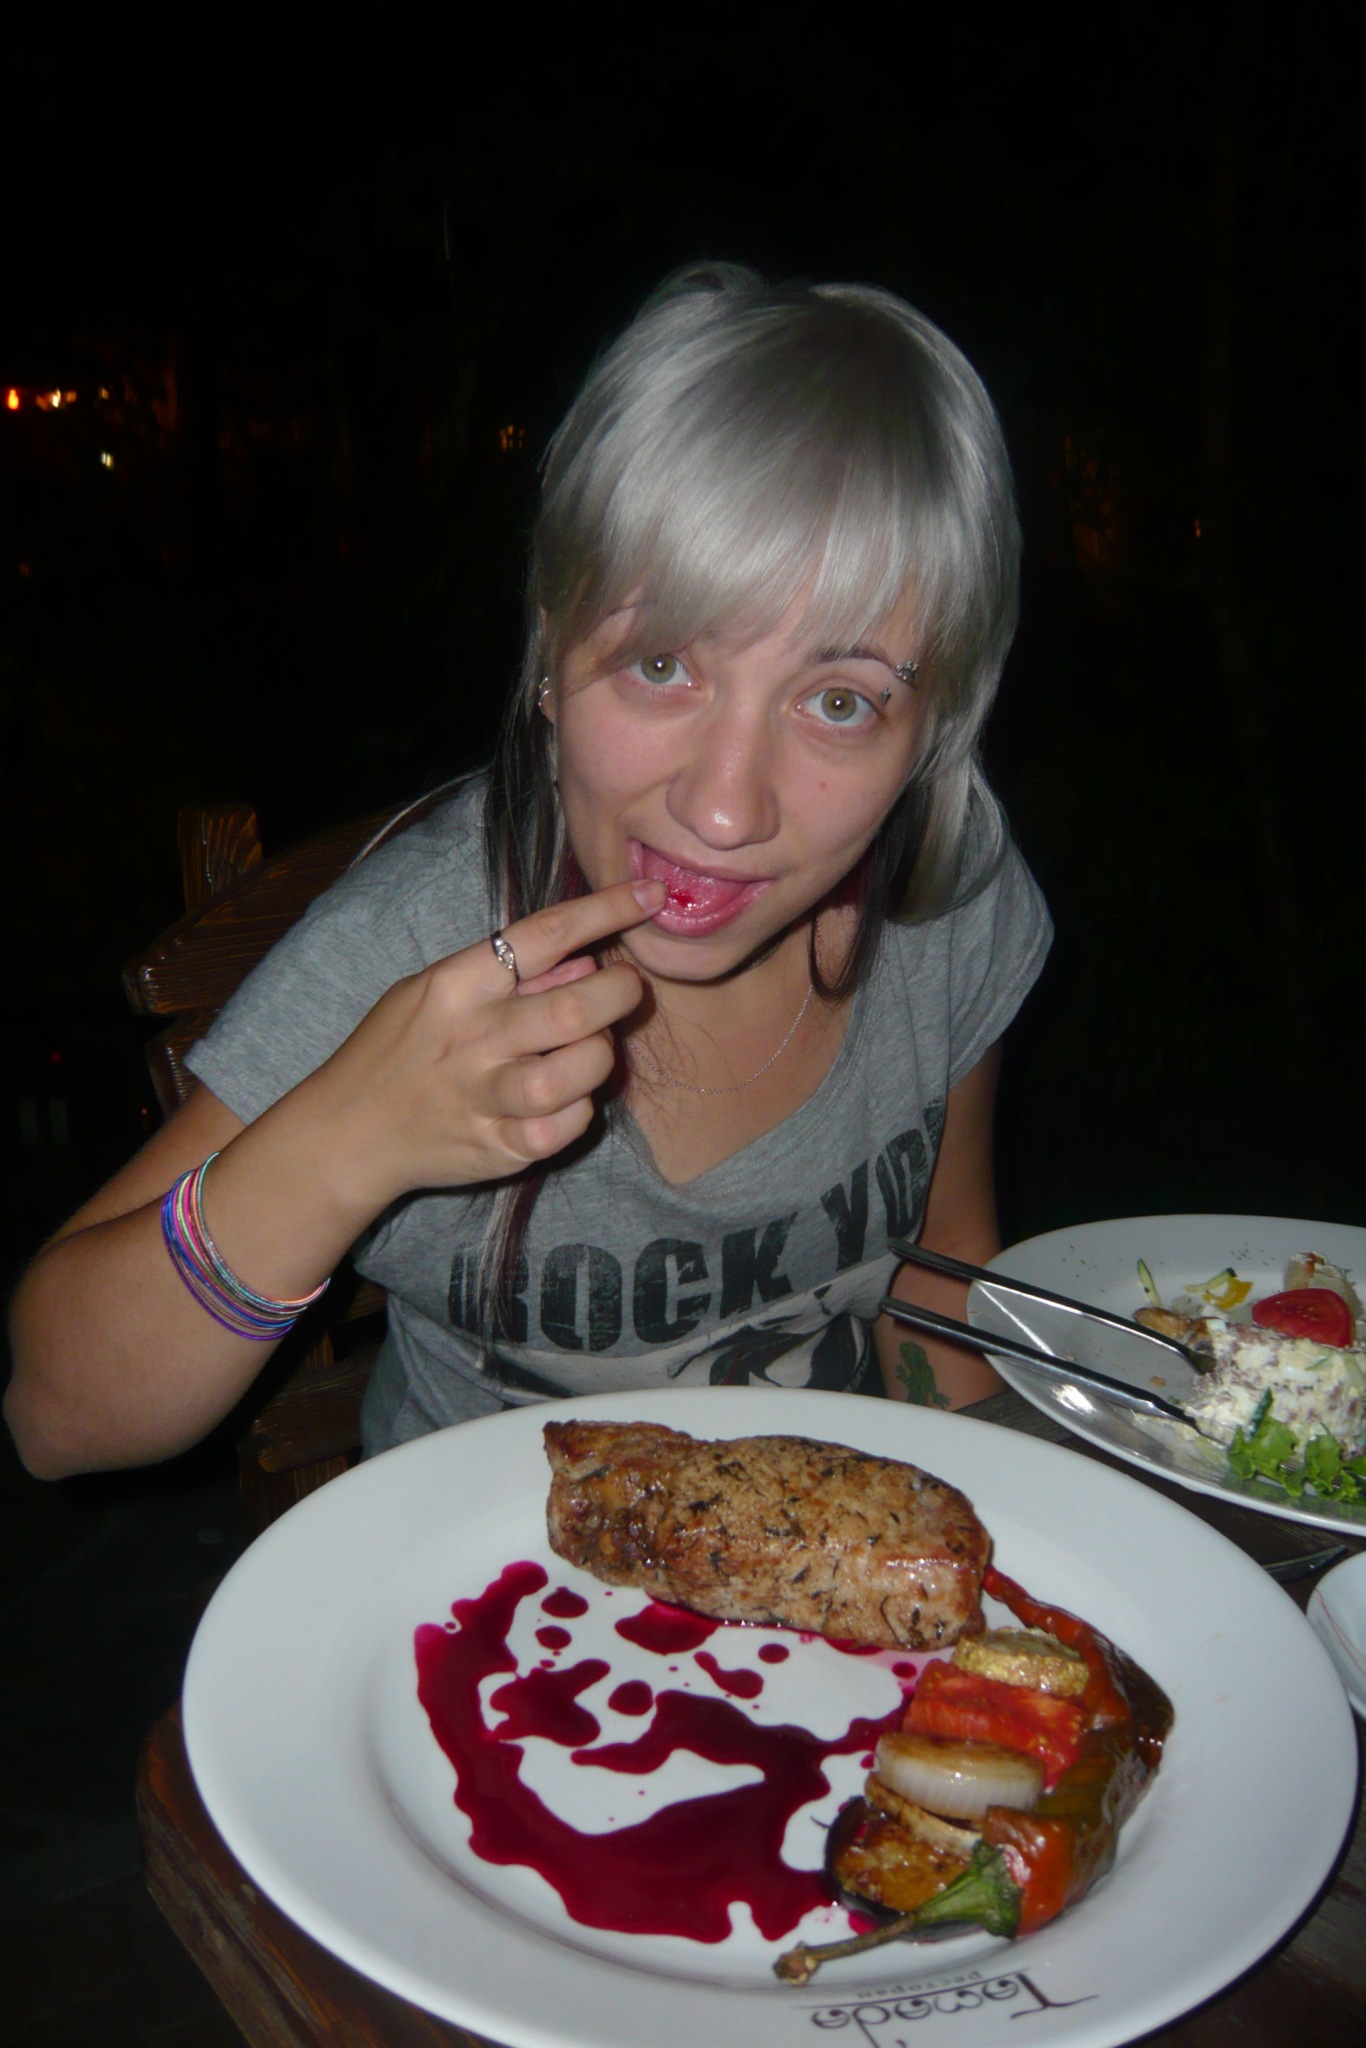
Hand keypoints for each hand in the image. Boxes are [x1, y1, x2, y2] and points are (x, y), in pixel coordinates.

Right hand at [303, 878, 666, 1206]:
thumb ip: (509, 977)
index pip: (546, 933)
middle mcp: (475, 1036)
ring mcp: (487, 1095)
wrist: (345, 1134)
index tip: (650, 898)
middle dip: (620, 991)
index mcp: (458, 983)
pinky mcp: (499, 1147)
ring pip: (580, 1069)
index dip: (608, 910)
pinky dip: (580, 1109)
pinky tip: (566, 1098)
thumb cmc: (397, 1051)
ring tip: (589, 1048)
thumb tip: (585, 963)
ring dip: (601, 1054)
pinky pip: (568, 1125)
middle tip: (624, 989)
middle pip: (576, 1006)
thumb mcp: (434, 992)